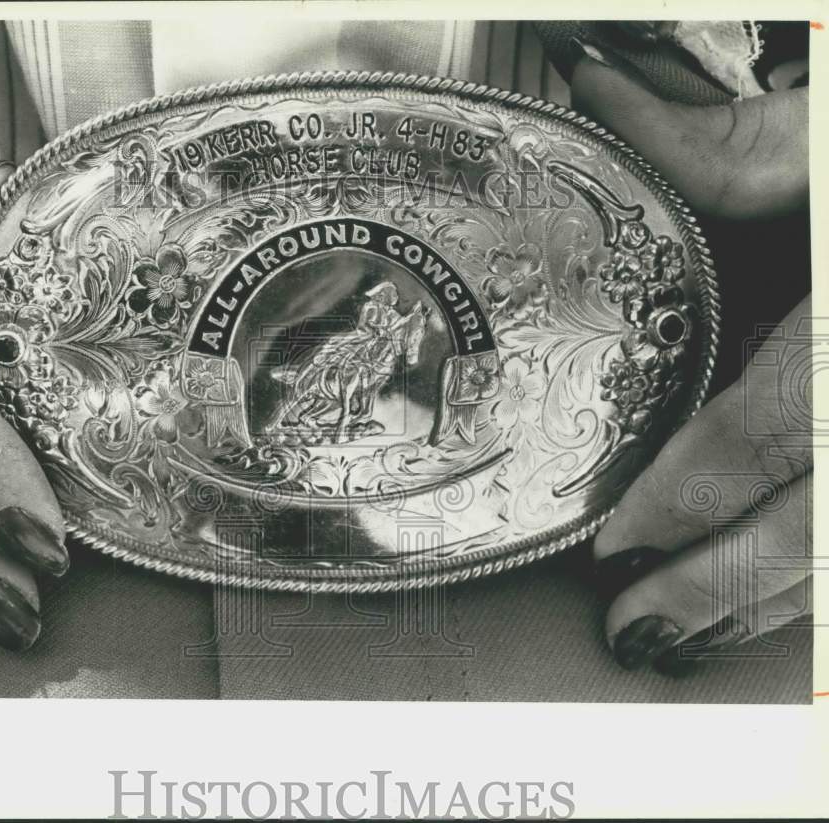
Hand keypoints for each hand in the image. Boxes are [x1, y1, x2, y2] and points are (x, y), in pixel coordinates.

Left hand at [570, 46, 811, 673]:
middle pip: (820, 528)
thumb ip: (733, 144)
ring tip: (698, 643)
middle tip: (639, 632)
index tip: (618, 541)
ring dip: (786, 611)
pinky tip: (801, 609)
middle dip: (722, 589)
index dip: (685, 498)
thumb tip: (601, 98)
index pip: (766, 434)